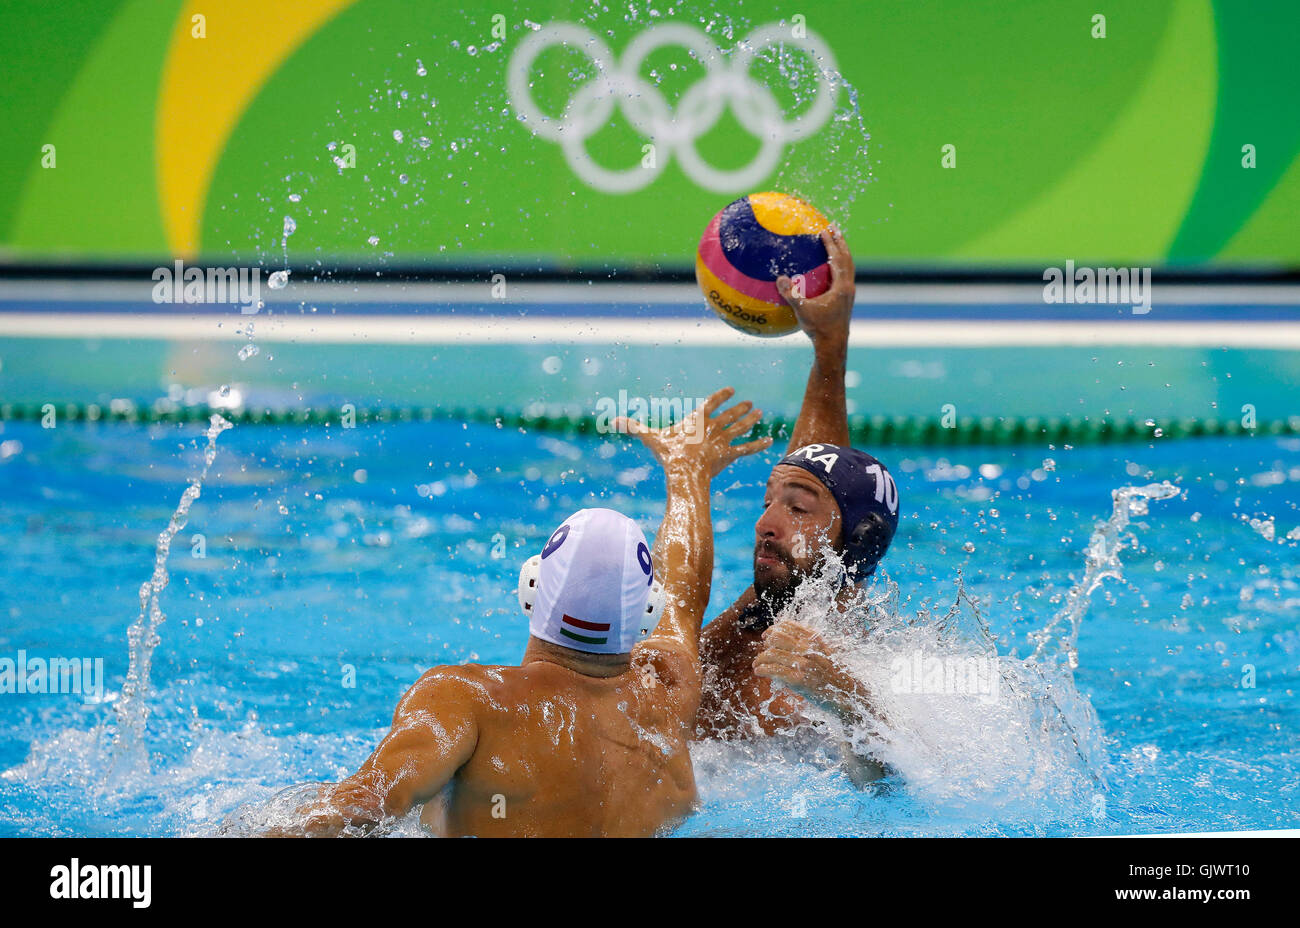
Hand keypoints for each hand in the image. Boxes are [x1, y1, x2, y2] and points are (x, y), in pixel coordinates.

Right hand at [615, 386, 771, 478]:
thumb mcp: (650, 438)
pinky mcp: (730, 455)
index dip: (722, 395)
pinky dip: (759, 444)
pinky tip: (769, 440)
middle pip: (730, 414)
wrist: (685, 470)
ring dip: (751, 420)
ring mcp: (724, 440)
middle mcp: (714, 426)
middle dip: (740, 408)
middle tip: (750, 404)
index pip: (712, 402)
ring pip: (741, 427)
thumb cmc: (668, 453)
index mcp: (697, 418)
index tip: (731, 389)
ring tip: (760, 414)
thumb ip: (634, 428)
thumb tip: (612, 421)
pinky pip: (748, 449)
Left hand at [753, 619, 858, 715]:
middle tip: (763, 651)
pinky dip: (763, 670)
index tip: (767, 636)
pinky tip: (759, 672)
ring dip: (760, 659)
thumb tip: (788, 638)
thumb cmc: (836, 674)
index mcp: (815, 639)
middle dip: (766, 643)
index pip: (787, 625)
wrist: (849, 694)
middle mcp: (809, 649)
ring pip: (772, 654)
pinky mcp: (800, 681)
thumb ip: (810, 644)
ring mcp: (805, 664)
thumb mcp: (826, 652)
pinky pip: (775, 671)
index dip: (773, 629)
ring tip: (757, 664)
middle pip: (777, 637)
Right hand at [775, 224, 854, 349]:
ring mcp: (848, 294)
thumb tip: (779, 278)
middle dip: (840, 243)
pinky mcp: (845, 300)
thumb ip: (791, 294)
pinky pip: (843, 277)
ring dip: (841, 253)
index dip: (831, 244)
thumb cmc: (819, 329)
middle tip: (834, 229)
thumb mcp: (802, 311)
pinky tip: (827, 268)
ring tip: (834, 243)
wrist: (833, 346)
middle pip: (847, 259)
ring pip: (848, 267)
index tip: (825, 230)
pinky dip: (838, 266)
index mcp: (841, 287)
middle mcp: (848, 288)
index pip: (838, 259)